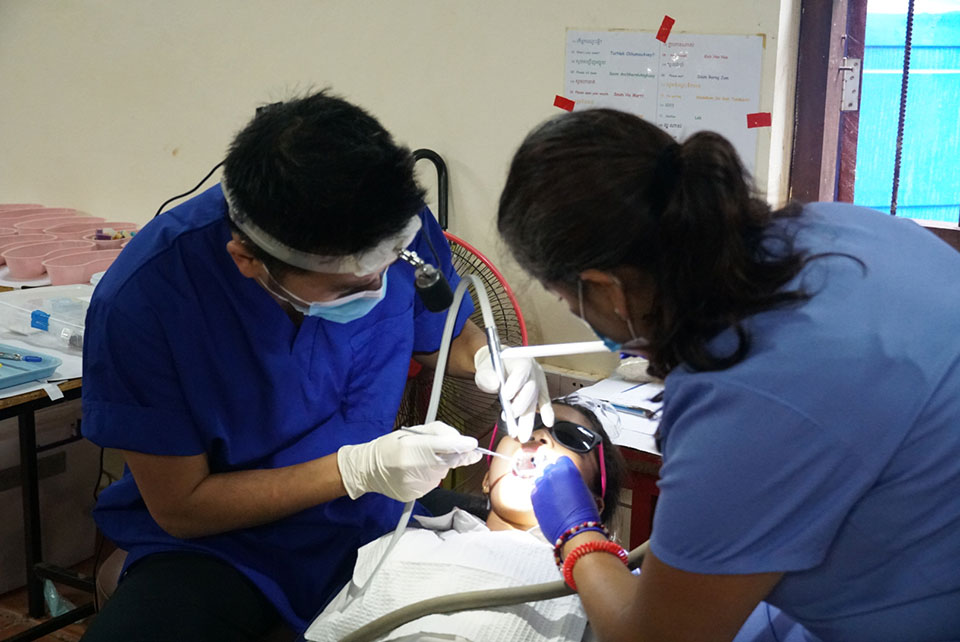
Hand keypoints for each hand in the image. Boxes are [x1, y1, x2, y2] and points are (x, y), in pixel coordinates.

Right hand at [337, 422, 480, 501]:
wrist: (368, 470)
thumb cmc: (390, 447)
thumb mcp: (411, 431)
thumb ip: (437, 432)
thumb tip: (460, 439)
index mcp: (412, 448)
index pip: (444, 447)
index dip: (462, 445)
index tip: (472, 444)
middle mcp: (414, 468)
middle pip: (447, 461)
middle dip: (451, 454)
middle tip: (441, 448)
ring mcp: (416, 484)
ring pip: (442, 472)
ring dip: (440, 465)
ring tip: (421, 460)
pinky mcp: (416, 494)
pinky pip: (434, 482)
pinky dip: (431, 475)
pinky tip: (418, 471)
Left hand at [474, 346, 553, 441]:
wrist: (499, 363)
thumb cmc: (493, 365)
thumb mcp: (485, 367)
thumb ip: (487, 375)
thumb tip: (493, 385)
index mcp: (521, 360)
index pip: (520, 372)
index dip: (515, 384)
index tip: (507, 396)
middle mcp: (533, 371)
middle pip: (530, 389)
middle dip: (521, 405)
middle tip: (511, 417)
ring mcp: (538, 381)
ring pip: (535, 400)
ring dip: (529, 418)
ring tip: (523, 434)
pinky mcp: (540, 390)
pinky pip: (544, 401)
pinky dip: (546, 412)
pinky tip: (547, 422)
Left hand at [531, 456, 600, 543]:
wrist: (576, 531)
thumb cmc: (585, 513)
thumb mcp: (584, 490)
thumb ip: (572, 481)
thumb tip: (567, 482)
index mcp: (566, 469)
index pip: (561, 460)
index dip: (564, 468)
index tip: (566, 474)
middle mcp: (551, 474)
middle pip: (549, 469)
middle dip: (554, 476)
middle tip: (561, 488)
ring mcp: (540, 486)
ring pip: (541, 480)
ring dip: (546, 486)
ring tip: (555, 499)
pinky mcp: (534, 498)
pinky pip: (536, 492)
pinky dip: (541, 497)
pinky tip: (549, 506)